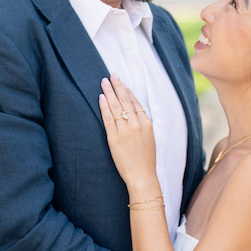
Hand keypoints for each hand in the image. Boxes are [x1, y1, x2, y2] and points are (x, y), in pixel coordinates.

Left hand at [99, 77, 157, 192]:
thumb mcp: (150, 139)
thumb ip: (142, 125)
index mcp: (147, 124)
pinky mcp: (114, 138)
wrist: (142, 176)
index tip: (122, 82)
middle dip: (117, 86)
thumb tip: (134, 113)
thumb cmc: (146, 160)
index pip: (136, 103)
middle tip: (112, 74)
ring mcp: (125, 131)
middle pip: (125, 101)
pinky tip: (100, 98)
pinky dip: (104, 107)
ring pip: (116, 107)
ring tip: (104, 82)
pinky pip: (108, 119)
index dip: (128, 91)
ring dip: (109, 92)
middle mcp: (136, 125)